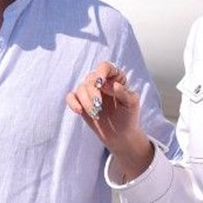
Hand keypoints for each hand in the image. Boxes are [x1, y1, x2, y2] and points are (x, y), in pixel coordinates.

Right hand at [65, 61, 152, 178]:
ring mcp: (90, 92)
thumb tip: (114, 84)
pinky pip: (71, 97)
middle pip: (91, 78)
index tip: (101, 82)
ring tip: (95, 114)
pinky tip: (79, 111)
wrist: (121, 135)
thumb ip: (124, 93)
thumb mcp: (132, 105)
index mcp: (116, 78)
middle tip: (98, 106)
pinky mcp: (81, 102)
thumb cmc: (129, 117)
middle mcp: (101, 82)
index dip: (101, 72)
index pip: (105, 67)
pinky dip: (72, 103)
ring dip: (86, 101)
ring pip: (81, 88)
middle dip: (93, 93)